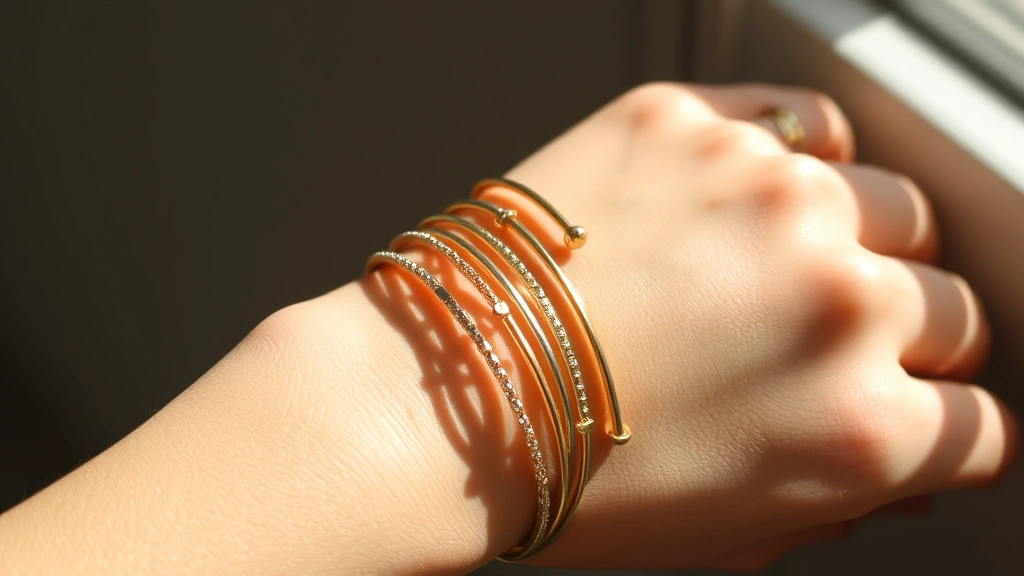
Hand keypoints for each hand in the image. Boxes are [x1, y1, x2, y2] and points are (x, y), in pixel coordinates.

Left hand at [484, 83, 1016, 569]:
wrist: (435, 393)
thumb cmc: (562, 476)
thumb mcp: (729, 534)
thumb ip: (844, 498)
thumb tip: (907, 461)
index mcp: (858, 429)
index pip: (983, 425)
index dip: (947, 428)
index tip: (921, 412)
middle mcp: (835, 302)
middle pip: (953, 312)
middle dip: (910, 341)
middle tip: (832, 343)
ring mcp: (768, 197)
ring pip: (898, 207)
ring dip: (862, 243)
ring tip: (786, 266)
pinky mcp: (694, 126)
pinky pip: (803, 122)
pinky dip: (796, 158)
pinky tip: (755, 193)